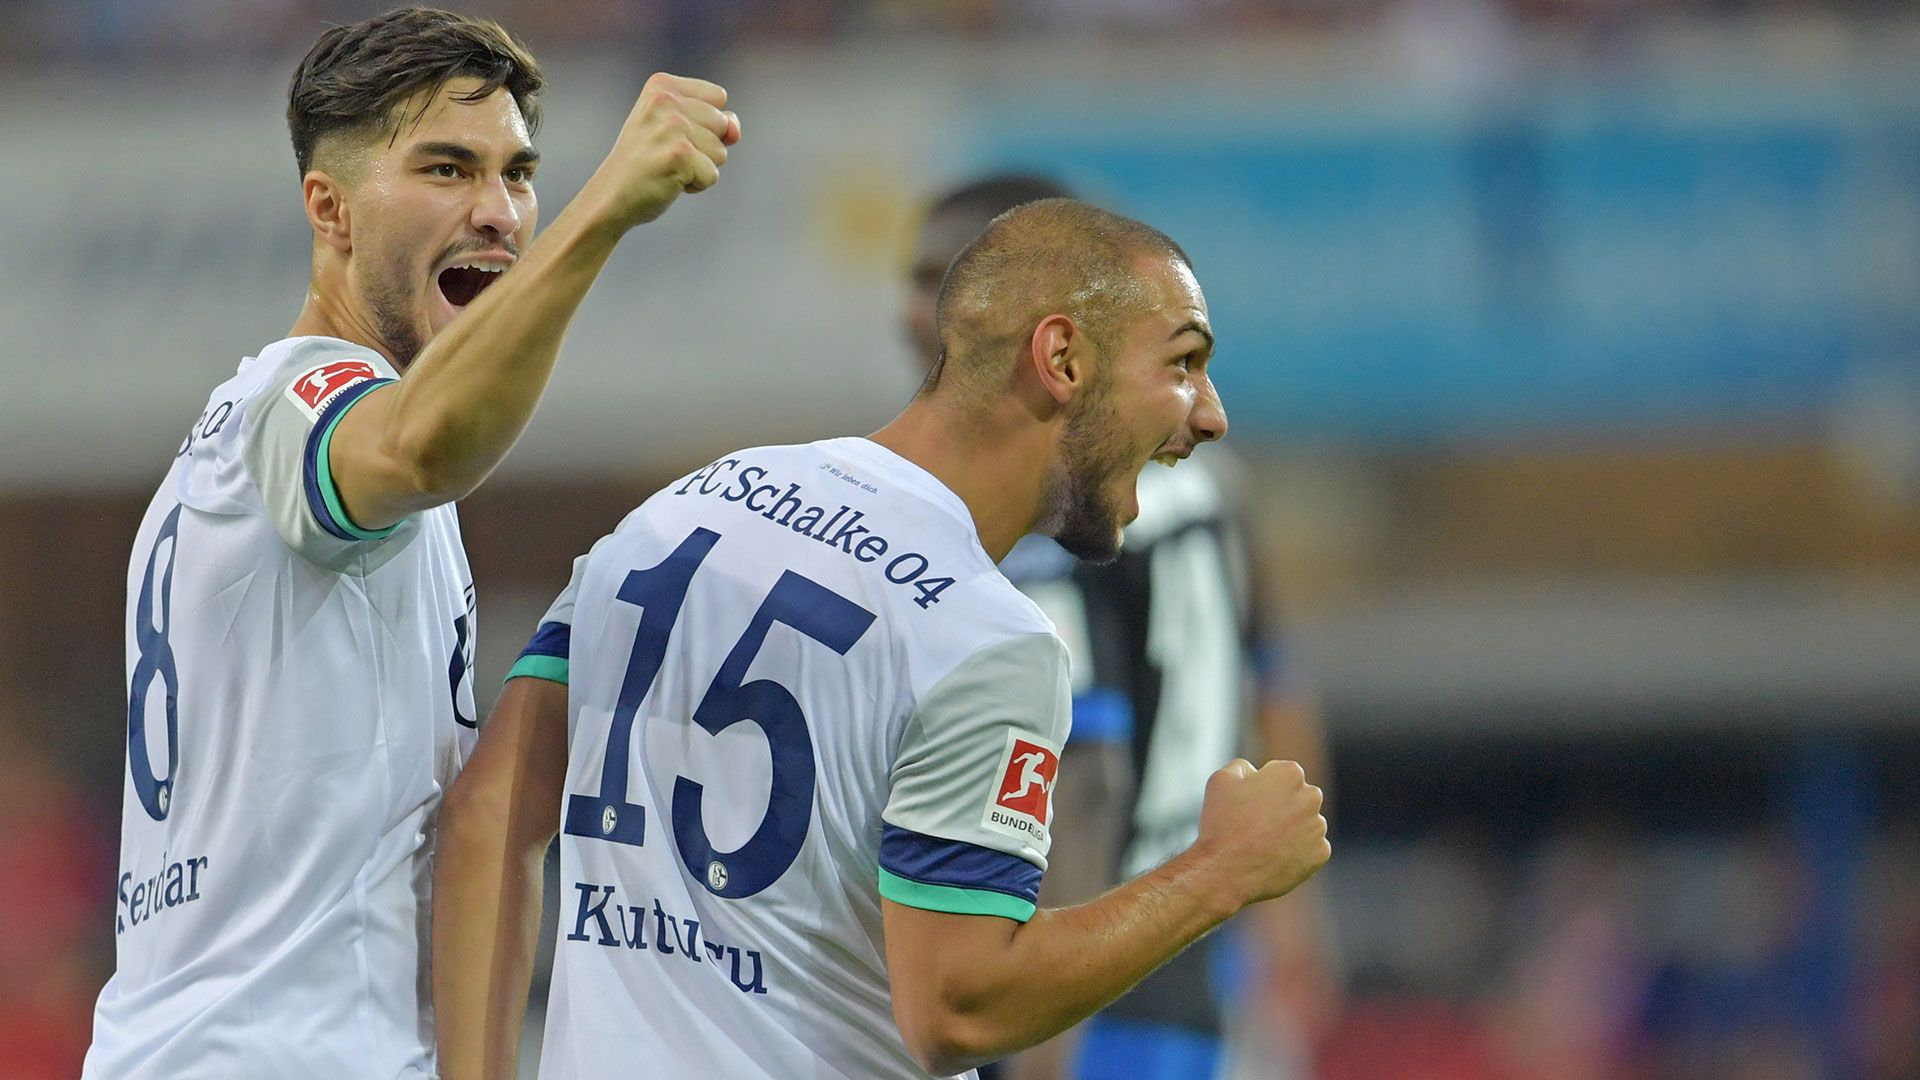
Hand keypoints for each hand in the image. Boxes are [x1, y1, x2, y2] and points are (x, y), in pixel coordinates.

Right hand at [588, 72, 740, 229]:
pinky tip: (668, 181)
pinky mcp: (680, 154)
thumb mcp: (678, 130)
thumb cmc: (646, 163)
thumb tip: (736, 131)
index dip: (705, 123)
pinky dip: (696, 185)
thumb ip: (715, 121)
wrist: (611, 196)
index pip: (719, 98)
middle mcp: (667, 100)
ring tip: (667, 167)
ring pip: (720, 152)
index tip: (670, 134)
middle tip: (667, 154)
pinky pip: (712, 175)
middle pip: (723, 124)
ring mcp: (673, 126)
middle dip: (704, 147)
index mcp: (662, 85)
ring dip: (699, 167)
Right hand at [1195, 759, 1328, 907]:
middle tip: (1254, 825)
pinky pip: (1308, 849)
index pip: (1279, 775)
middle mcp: (1311, 797)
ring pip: (1304, 824)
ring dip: (1288, 830)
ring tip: (1261, 844)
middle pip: (1296, 798)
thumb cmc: (1221, 823)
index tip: (1247, 804)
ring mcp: (1318, 827)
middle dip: (1280, 807)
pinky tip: (1272, 858)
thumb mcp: (1221, 779)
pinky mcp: (1320, 854)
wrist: (1227, 872)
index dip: (1260, 789)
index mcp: (1291, 773)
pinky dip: (1294, 853)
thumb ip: (1242, 766)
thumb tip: (1254, 772)